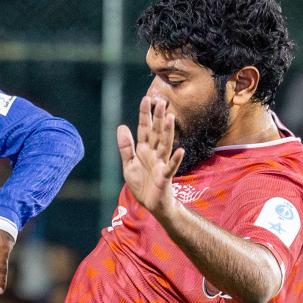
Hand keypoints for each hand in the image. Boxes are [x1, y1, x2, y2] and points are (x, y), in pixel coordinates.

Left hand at [116, 95, 186, 226]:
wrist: (151, 204)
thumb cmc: (142, 184)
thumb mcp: (129, 165)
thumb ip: (126, 147)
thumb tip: (122, 126)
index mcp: (144, 150)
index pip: (144, 129)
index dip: (144, 115)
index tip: (146, 99)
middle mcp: (154, 154)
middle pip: (156, 133)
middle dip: (158, 118)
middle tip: (161, 102)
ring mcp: (161, 164)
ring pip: (165, 145)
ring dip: (168, 133)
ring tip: (170, 118)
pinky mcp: (165, 177)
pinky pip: (171, 167)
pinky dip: (175, 160)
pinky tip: (180, 151)